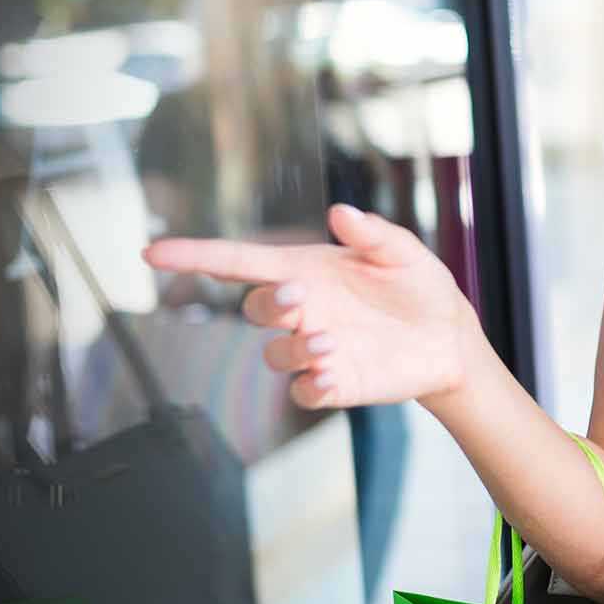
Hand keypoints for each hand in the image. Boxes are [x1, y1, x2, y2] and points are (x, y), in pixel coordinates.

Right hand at [142, 204, 483, 410]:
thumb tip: (341, 213)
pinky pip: (305, 391)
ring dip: (295, 348)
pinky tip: (331, 375)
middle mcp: (305, 310)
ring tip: (332, 341)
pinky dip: (310, 386)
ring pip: (276, 354)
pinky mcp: (336, 382)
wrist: (450, 337)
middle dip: (269, 304)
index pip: (241, 262)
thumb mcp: (403, 253)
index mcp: (310, 271)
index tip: (153, 252)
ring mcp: (316, 349)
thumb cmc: (419, 287)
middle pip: (257, 308)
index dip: (196, 257)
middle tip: (300, 298)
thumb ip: (373, 234)